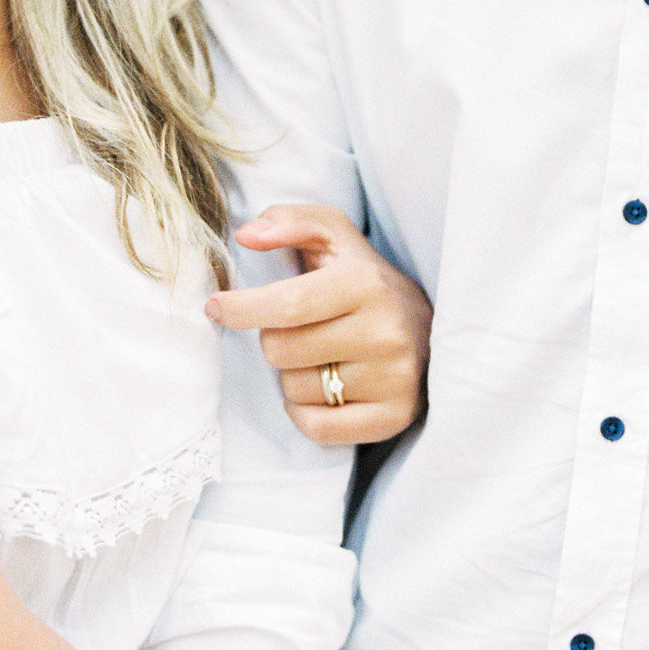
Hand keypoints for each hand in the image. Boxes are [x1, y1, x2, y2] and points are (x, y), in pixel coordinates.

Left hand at [205, 205, 431, 444]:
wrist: (432, 328)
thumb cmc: (365, 279)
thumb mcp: (334, 235)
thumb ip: (290, 220)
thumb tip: (247, 235)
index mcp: (366, 282)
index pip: (288, 304)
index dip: (241, 308)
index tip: (215, 307)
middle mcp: (386, 331)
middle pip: (282, 350)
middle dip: (275, 340)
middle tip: (300, 330)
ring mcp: (394, 378)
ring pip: (296, 390)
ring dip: (294, 376)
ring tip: (323, 357)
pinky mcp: (396, 417)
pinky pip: (318, 429)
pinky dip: (306, 413)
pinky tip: (324, 390)